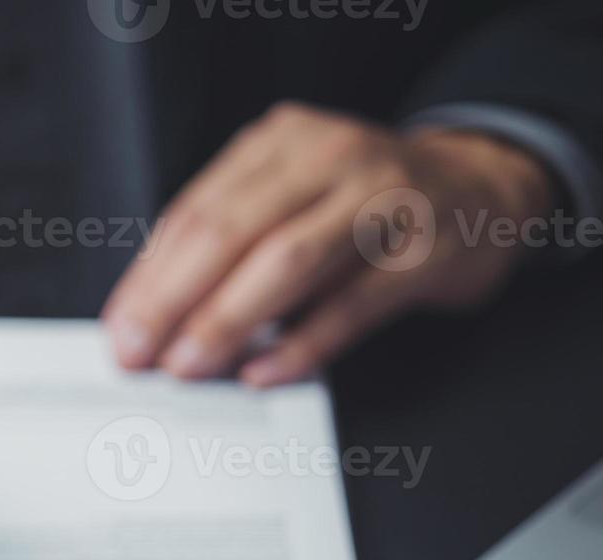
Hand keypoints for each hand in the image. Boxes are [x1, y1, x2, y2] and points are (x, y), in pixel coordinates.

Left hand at [100, 101, 555, 385]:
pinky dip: (302, 345)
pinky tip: (264, 372)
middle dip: (174, 300)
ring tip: (189, 365)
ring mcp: (381, 200)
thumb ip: (231, 242)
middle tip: (141, 353)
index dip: (151, 276)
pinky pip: (351, 305)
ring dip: (228, 320)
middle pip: (231, 232)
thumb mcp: (292, 197)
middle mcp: (329, 158)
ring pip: (286, 261)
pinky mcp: (423, 252)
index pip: (196, 211)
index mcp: (280, 143)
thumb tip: (154, 313)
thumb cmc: (365, 204)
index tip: (122, 328)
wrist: (481, 188)